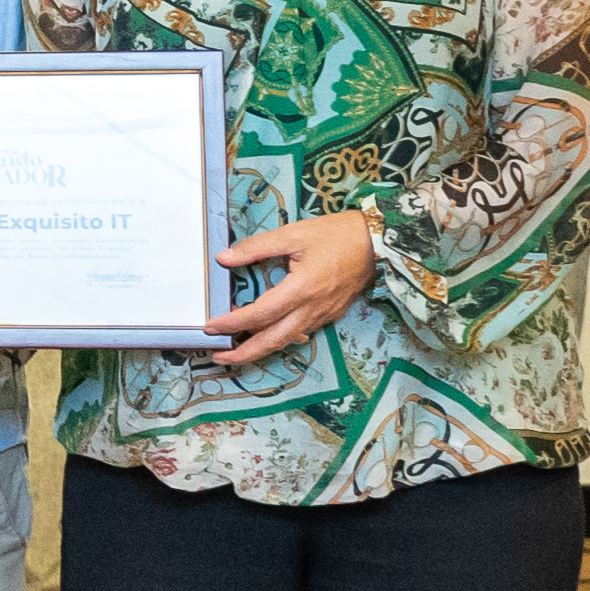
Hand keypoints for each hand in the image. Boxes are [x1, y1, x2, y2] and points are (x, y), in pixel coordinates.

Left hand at [209, 209, 378, 368]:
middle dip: (244, 353)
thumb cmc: (338, 234)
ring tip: (238, 350)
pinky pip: (303, 331)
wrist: (379, 241)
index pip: (259, 314)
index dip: (232, 323)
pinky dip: (283, 337)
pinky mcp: (333, 313)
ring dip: (262, 348)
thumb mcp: (293, 234)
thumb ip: (256, 247)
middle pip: (274, 340)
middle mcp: (313, 308)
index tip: (211, 327)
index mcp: (301, 289)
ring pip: (289, 339)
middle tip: (218, 356)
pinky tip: (269, 333)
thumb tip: (223, 258)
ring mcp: (325, 314)